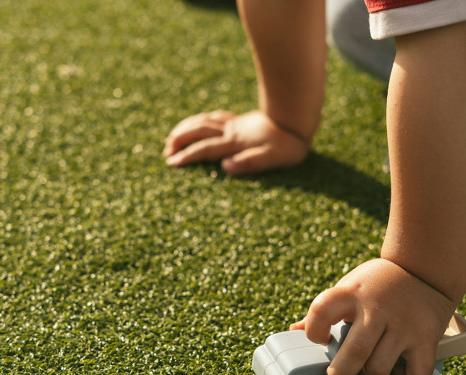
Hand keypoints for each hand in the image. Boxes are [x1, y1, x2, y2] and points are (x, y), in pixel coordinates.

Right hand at [163, 110, 309, 174]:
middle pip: (198, 132)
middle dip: (179, 140)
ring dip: (185, 128)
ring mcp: (234, 124)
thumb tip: (225, 166)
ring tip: (172, 136)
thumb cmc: (288, 145)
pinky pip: (213, 117)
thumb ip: (249, 162)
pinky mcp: (240, 121)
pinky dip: (200, 120)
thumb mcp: (273, 158)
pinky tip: (198, 124)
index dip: (186, 156)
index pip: (205, 149)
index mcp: (236, 142)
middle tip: (166, 150)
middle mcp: (231, 131)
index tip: (171, 162)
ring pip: (203, 121)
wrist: (298, 120)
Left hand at [289, 258, 455, 374]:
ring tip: (370, 374)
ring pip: (380, 369)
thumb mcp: (348, 288)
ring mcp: (403, 325)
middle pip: (353, 353)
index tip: (320, 338)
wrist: (423, 269)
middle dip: (340, 373)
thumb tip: (295, 331)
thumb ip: (325, 311)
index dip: (313, 330)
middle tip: (339, 374)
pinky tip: (399, 372)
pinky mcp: (426, 338)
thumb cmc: (376, 284)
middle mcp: (376, 309)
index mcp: (350, 294)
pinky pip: (416, 374)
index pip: (321, 310)